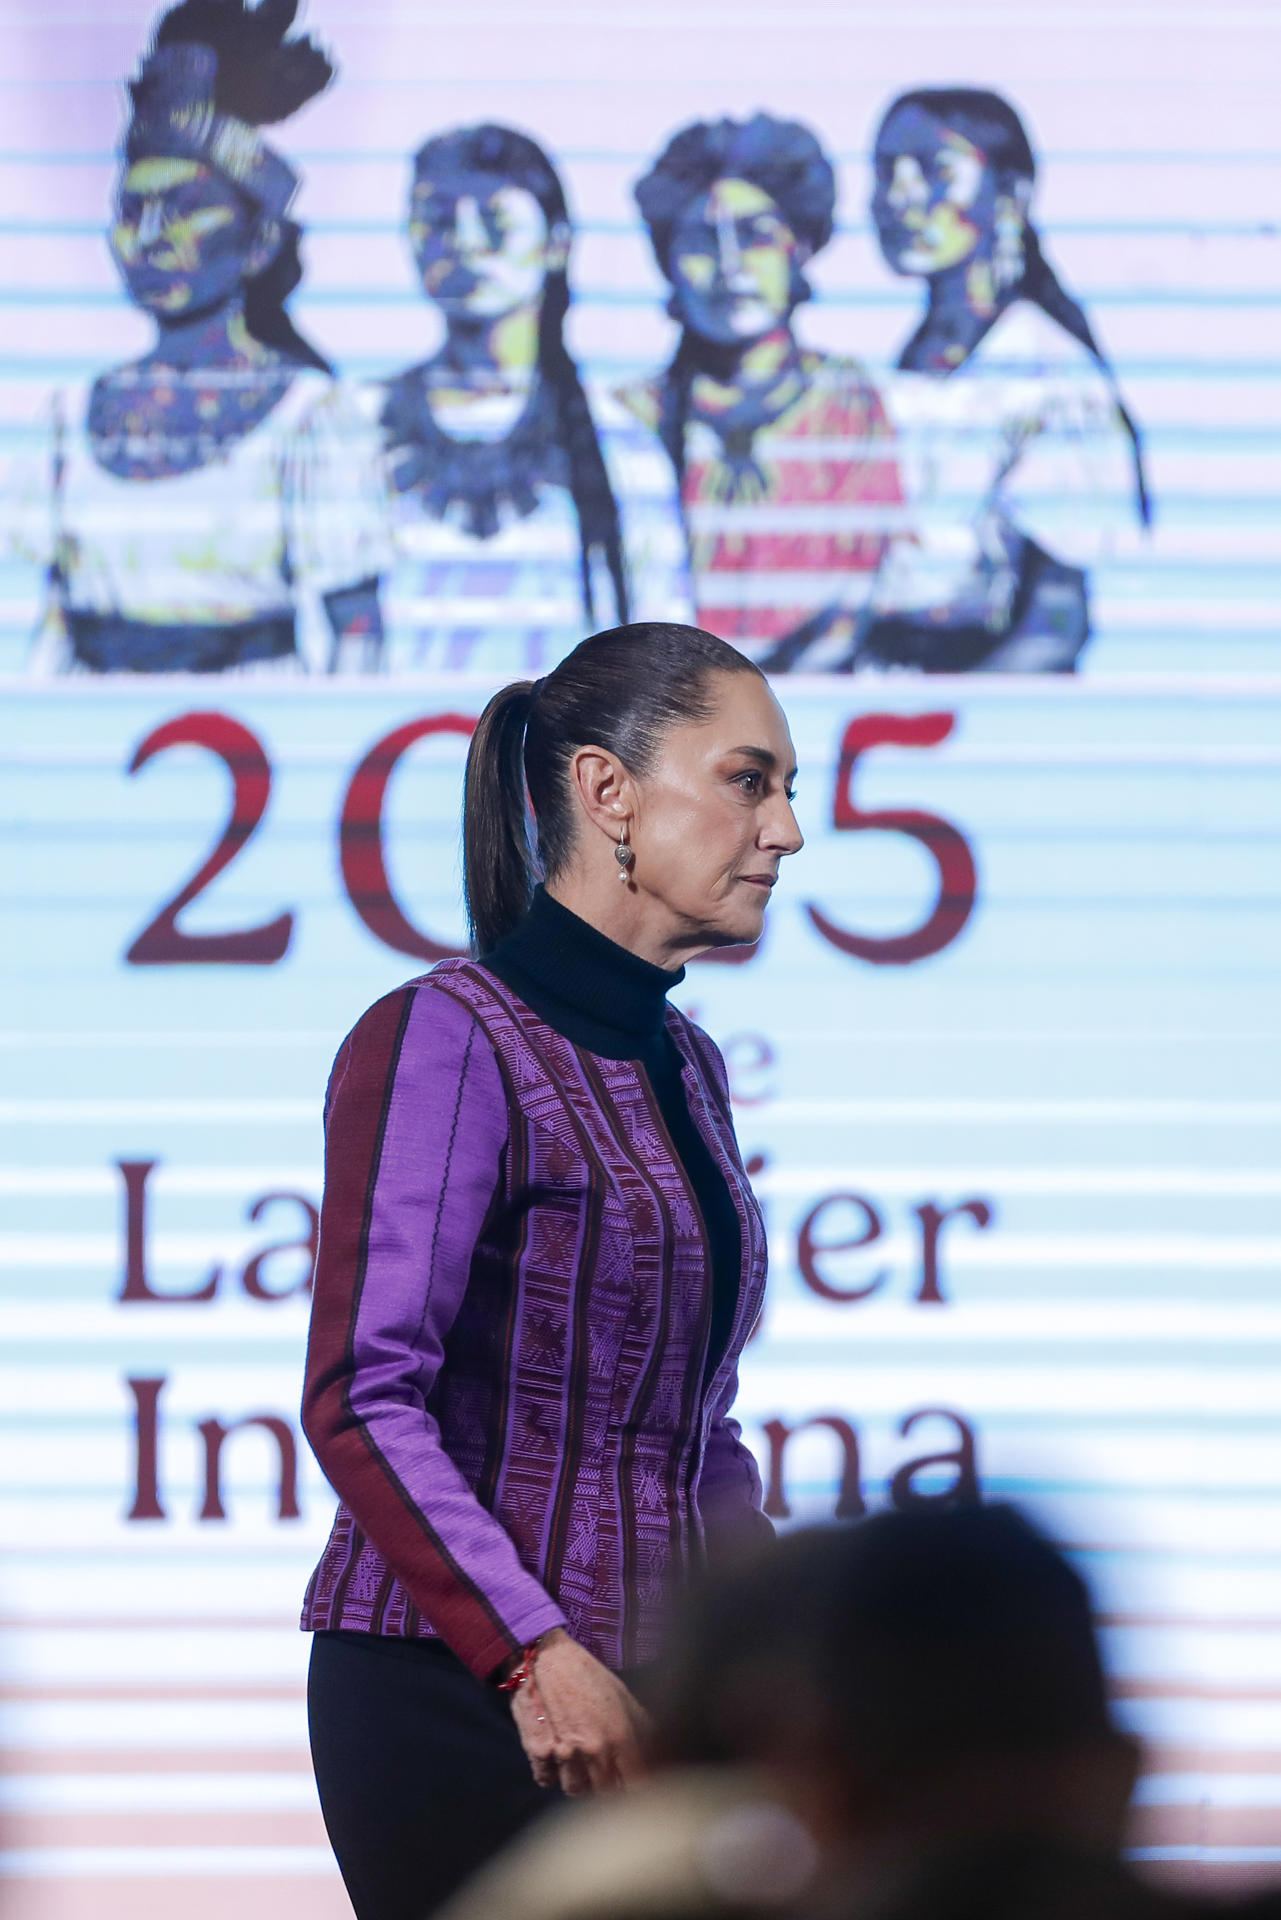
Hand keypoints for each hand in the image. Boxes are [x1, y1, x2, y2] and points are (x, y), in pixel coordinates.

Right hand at [507, 1629, 649, 1795]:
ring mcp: (564, 1753)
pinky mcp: (538, 1751)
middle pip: (605, 1793)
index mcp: (620, 1735)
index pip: (637, 1784)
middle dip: (607, 1785)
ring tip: (579, 1762)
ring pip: (575, 1790)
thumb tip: (658, 1744)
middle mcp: (594, 1750)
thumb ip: (640, 1724)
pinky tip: (556, 1756)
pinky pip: (546, 1780)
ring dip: (579, 1781)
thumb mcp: (620, 1693)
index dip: (636, 1788)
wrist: (544, 1655)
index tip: (632, 1784)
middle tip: (604, 1771)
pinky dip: (551, 1773)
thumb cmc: (585, 1672)